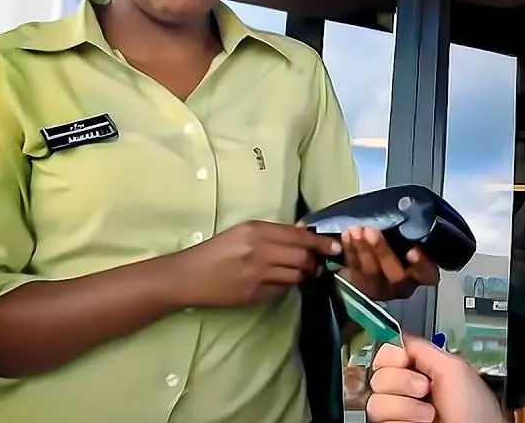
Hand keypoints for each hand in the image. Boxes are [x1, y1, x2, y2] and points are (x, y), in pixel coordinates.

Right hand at [171, 219, 340, 307]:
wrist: (189, 277)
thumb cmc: (216, 251)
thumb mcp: (243, 232)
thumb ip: (274, 232)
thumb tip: (304, 231)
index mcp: (256, 230)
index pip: (298, 235)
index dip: (320, 242)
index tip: (335, 246)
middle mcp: (259, 250)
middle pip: (302, 256)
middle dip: (315, 261)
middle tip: (317, 262)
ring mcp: (258, 274)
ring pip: (296, 274)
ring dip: (303, 274)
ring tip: (300, 271)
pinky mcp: (255, 294)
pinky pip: (282, 288)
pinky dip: (286, 284)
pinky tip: (278, 280)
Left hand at [338, 226, 440, 300]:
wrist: (375, 261)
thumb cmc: (399, 245)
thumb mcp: (410, 240)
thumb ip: (410, 234)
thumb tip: (404, 215)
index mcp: (421, 274)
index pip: (427, 274)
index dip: (421, 264)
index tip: (412, 250)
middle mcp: (403, 285)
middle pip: (396, 275)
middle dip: (382, 251)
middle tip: (370, 231)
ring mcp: (381, 289)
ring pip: (372, 273)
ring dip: (362, 250)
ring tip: (356, 230)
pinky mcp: (361, 286)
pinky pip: (355, 269)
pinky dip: (350, 251)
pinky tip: (347, 236)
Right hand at [367, 336, 503, 422]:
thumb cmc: (476, 413)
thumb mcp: (455, 369)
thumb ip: (425, 349)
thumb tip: (399, 337)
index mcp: (421, 371)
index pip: (387, 354)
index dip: (392, 356)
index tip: (404, 361)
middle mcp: (407, 391)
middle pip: (378, 375)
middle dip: (402, 382)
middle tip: (425, 390)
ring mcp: (400, 412)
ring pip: (376, 401)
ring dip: (405, 407)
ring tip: (428, 415)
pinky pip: (381, 420)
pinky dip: (402, 421)